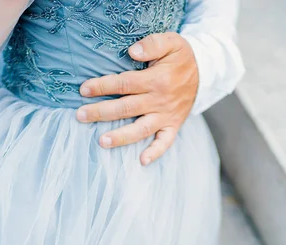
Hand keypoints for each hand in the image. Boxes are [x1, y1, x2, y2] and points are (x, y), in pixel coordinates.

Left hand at [76, 32, 198, 165]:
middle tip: (80, 116)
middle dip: (101, 112)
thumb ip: (152, 43)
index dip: (102, 86)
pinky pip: (165, 142)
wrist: (204, 73)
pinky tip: (142, 161)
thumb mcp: (172, 41)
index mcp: (156, 80)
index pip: (124, 84)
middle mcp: (159, 101)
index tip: (83, 90)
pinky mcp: (173, 126)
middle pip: (126, 108)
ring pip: (141, 129)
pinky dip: (155, 153)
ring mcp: (166, 116)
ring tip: (102, 142)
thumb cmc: (181, 57)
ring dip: (121, 137)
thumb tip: (132, 52)